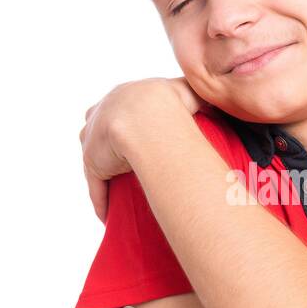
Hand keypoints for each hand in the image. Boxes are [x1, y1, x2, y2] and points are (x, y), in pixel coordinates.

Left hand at [77, 76, 207, 221]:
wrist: (150, 119)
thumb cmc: (173, 103)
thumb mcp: (188, 92)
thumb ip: (196, 94)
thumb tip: (213, 103)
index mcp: (123, 95)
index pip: (118, 109)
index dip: (128, 122)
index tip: (140, 137)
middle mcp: (102, 113)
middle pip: (101, 131)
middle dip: (109, 145)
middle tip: (129, 164)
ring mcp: (94, 138)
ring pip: (96, 159)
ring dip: (105, 175)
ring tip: (118, 192)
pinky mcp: (93, 162)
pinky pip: (96, 185)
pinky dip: (101, 200)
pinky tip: (108, 216)